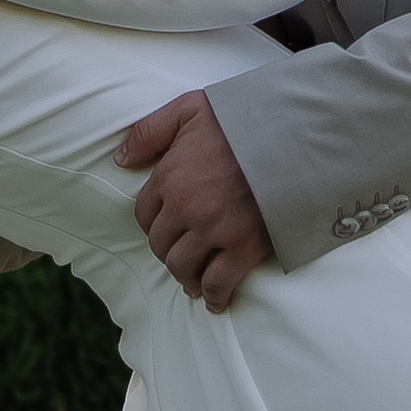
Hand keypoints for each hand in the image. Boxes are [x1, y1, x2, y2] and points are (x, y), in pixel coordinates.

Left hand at [117, 90, 273, 307]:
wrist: (289, 135)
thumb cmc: (238, 119)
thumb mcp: (187, 110)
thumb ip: (149, 132)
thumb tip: (121, 160)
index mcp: (170, 177)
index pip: (145, 215)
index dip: (153, 222)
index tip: (165, 225)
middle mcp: (186, 208)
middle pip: (161, 245)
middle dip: (168, 250)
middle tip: (180, 251)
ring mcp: (214, 231)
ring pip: (183, 268)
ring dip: (185, 275)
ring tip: (192, 277)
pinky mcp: (243, 248)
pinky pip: (218, 283)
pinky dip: (213, 296)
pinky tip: (214, 300)